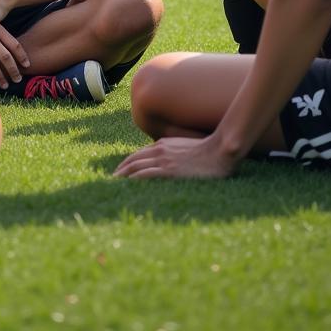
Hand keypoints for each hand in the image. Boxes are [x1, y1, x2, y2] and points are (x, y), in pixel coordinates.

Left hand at [113, 136, 236, 179]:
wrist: (219, 151)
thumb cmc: (208, 151)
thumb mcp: (186, 147)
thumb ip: (174, 151)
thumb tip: (171, 162)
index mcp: (162, 144)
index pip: (138, 154)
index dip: (127, 163)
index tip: (120, 172)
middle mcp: (159, 150)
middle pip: (132, 160)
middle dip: (120, 170)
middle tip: (111, 180)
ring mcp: (163, 159)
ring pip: (135, 166)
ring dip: (122, 175)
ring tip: (113, 184)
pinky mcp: (168, 170)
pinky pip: (145, 174)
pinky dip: (133, 179)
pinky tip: (126, 185)